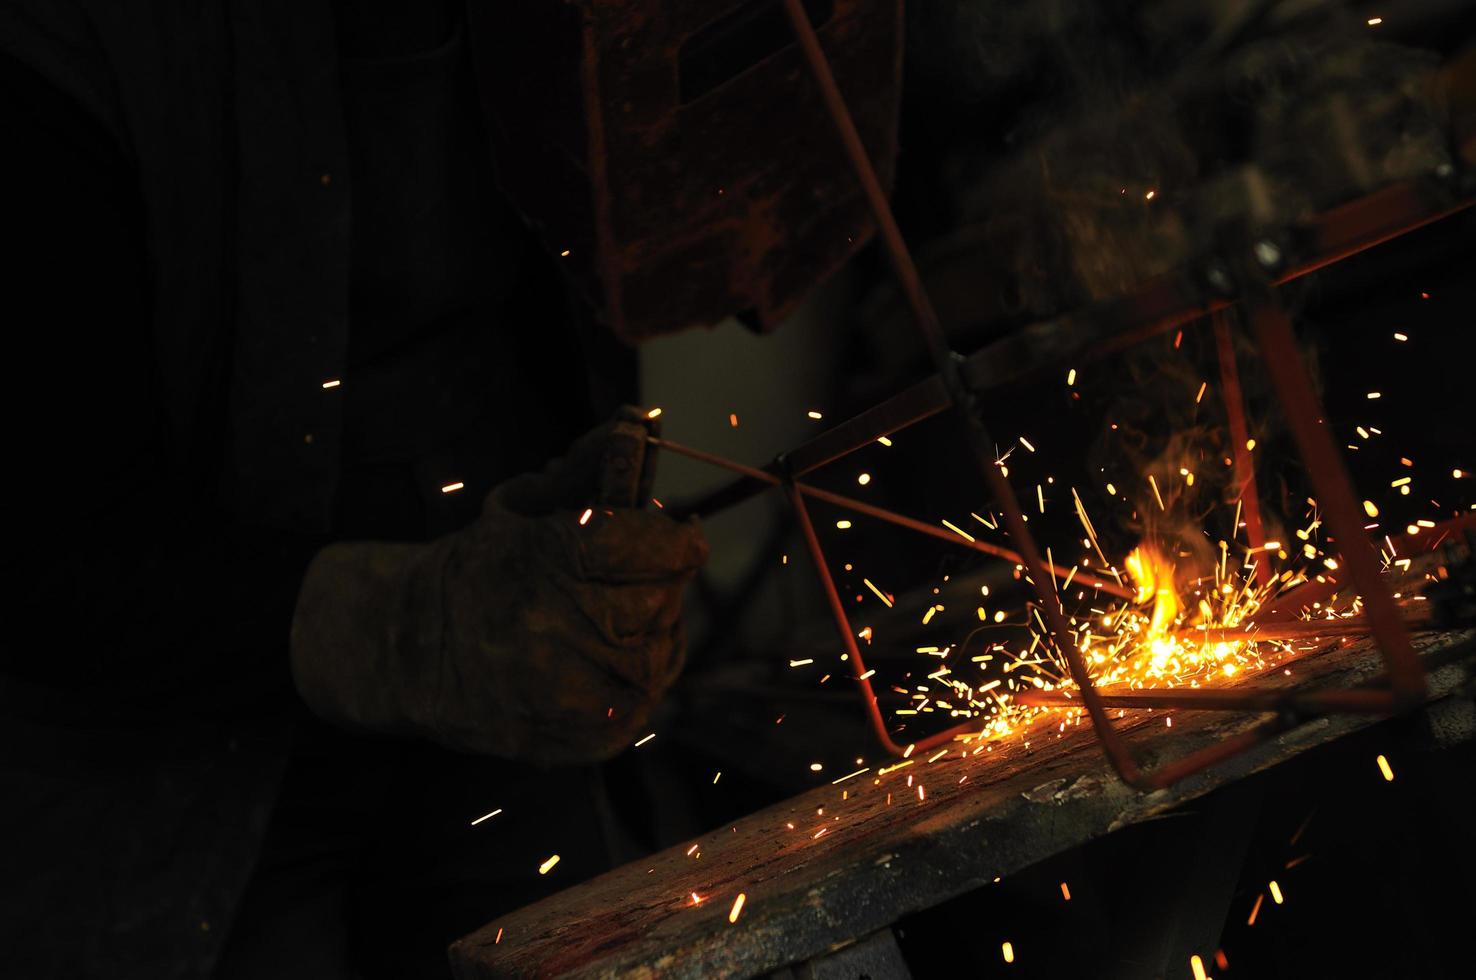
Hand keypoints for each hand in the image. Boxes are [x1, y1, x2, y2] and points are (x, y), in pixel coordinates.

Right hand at [290, 410, 707, 763]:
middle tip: (643, 579)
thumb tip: (636, 422)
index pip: (657, 547)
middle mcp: (557, 627)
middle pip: (663, 603)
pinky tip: (613, 666)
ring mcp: (561, 691)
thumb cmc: (478, 567)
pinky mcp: (563, 739)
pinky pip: (636, 714)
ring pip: (657, 661)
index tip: (684, 536)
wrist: (405, 646)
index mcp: (550, 558)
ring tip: (626, 622)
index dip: (679, 539)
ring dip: (654, 637)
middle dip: (663, 586)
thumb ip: (585, 469)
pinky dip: (637, 689)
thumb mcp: (522, 506)